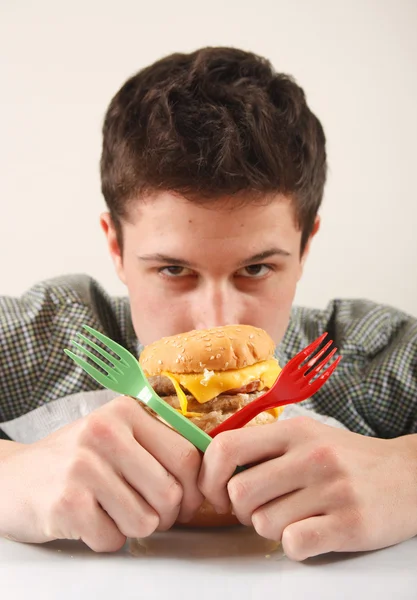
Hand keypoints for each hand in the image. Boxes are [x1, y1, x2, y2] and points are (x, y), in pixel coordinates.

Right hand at [0, 396, 202, 550]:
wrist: (11, 478)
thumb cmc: (74, 460)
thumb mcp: (116, 435)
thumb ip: (158, 445)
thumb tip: (207, 478)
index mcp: (126, 411)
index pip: (187, 455)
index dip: (194, 488)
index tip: (187, 502)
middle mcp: (105, 431)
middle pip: (171, 491)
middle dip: (167, 515)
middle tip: (148, 514)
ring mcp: (84, 465)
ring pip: (146, 520)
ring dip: (133, 528)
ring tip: (111, 512)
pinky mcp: (67, 501)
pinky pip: (113, 539)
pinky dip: (106, 539)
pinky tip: (89, 521)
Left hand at [199, 416, 416, 560]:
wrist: (411, 476)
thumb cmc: (349, 459)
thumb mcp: (309, 437)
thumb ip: (266, 448)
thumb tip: (217, 468)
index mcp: (294, 431)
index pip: (226, 446)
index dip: (209, 475)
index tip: (216, 491)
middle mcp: (311, 455)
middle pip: (239, 493)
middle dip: (241, 510)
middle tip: (260, 509)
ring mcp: (331, 489)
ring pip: (263, 524)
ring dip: (272, 528)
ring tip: (297, 517)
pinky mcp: (350, 524)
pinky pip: (293, 545)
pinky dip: (296, 546)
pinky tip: (313, 533)